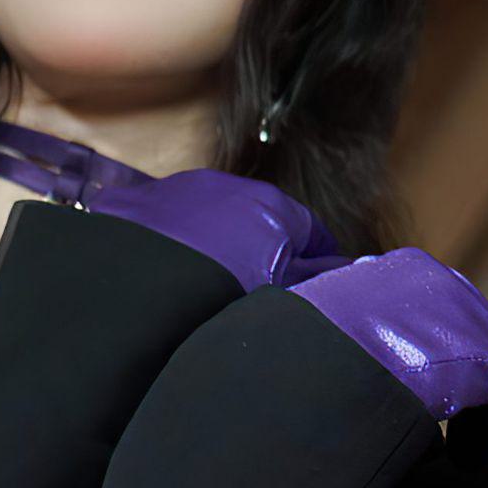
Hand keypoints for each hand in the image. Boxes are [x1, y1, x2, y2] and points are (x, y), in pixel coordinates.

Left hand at [87, 165, 341, 292]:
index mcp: (272, 208)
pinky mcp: (133, 202)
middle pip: (259, 221)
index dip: (317, 262)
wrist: (135, 293)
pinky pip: (159, 222)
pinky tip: (162, 275)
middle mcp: (228, 187)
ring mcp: (179, 190)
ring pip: (209, 219)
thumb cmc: (220, 299)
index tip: (315, 286)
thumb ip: (321, 279)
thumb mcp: (282, 294)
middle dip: (263, 251)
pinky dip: (166, 243)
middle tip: (256, 294)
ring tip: (204, 289)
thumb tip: (355, 268)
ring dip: (214, 246)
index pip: (311, 232)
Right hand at [291, 248, 487, 469]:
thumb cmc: (293, 373)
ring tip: (473, 460)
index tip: (425, 409)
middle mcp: (429, 284)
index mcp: (383, 278)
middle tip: (452, 444)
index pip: (424, 320)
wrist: (309, 370)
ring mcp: (467, 314)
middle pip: (464, 339)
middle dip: (462, 394)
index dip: (429, 368)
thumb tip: (341, 401)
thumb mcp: (314, 356)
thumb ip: (339, 365)